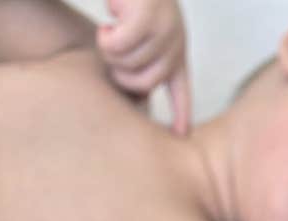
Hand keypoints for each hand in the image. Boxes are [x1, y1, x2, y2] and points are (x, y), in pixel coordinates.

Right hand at [97, 0, 190, 134]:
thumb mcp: (140, 31)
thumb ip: (140, 57)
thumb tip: (133, 90)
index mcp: (177, 48)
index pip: (181, 88)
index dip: (181, 112)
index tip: (181, 135)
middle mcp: (177, 41)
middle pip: (143, 84)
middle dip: (118, 72)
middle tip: (111, 49)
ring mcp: (167, 29)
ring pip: (127, 63)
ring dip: (109, 48)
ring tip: (113, 27)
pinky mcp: (150, 17)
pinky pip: (118, 45)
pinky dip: (105, 36)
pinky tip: (108, 20)